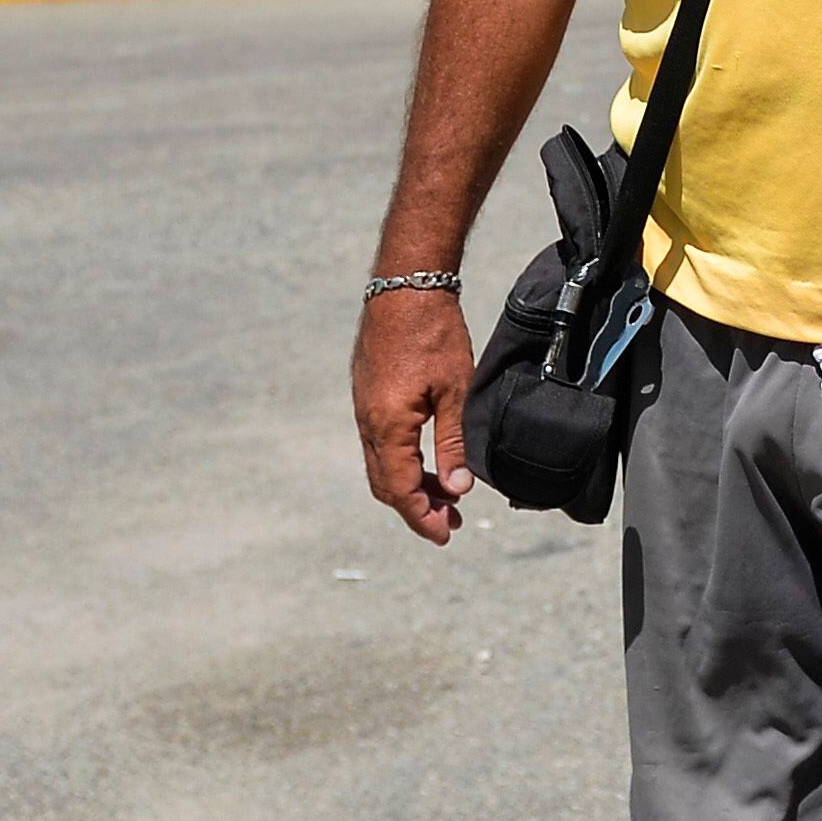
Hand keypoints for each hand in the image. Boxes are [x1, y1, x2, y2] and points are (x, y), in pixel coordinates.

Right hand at [353, 287, 477, 544]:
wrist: (405, 286)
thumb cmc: (434, 333)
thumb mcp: (455, 390)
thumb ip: (453, 442)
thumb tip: (457, 489)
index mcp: (388, 425)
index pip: (401, 489)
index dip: (422, 517)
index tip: (446, 534)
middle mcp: (368, 422)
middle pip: (386, 484)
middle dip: (416, 508)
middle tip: (450, 523)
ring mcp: (364, 408)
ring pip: (381, 465)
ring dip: (409, 485)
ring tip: (444, 496)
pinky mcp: (367, 396)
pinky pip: (379, 444)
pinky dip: (401, 462)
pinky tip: (427, 461)